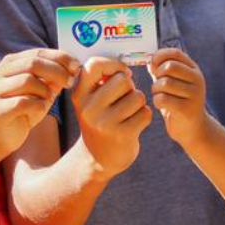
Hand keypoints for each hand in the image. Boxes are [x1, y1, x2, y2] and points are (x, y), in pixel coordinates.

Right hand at [0, 49, 79, 151]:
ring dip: (45, 91)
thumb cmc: (26, 109)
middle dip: (57, 72)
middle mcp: (0, 72)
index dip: (60, 57)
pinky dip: (37, 106)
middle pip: (33, 63)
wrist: (4, 135)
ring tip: (47, 101)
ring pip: (28, 81)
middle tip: (70, 83)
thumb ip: (54, 76)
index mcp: (11, 63)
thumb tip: (74, 66)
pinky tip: (38, 111)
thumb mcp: (43, 90)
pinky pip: (23, 102)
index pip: (38, 52)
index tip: (76, 66)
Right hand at [70, 56, 150, 176]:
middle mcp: (89, 108)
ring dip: (138, 103)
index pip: (94, 65)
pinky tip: (134, 124)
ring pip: (137, 96)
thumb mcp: (90, 101)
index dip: (113, 64)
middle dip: (129, 88)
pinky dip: (144, 116)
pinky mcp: (122, 135)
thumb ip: (100, 80)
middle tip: (123, 99)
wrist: (97, 159)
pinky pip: (145, 113)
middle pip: (123, 80)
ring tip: (128, 113)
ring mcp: (105, 123)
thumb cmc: (100, 121)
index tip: (120, 73)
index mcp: (79, 94)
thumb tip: (123, 64)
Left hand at [148, 48, 209, 146]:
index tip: (153, 66)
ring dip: (156, 90)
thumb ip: (163, 71)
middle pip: (169, 67)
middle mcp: (197, 80)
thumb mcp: (174, 84)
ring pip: (164, 83)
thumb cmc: (179, 103)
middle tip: (158, 86)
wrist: (194, 130)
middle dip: (157, 76)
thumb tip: (150, 59)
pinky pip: (163, 99)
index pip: (175, 53)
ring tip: (160, 96)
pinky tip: (162, 106)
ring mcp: (195, 94)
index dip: (159, 56)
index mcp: (194, 70)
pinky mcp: (187, 109)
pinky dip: (157, 102)